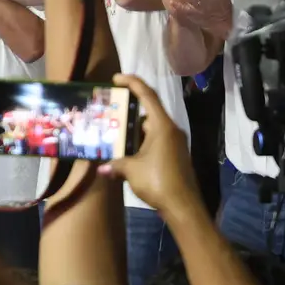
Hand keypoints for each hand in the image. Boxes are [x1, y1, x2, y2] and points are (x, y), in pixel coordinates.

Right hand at [98, 75, 200, 216]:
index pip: (147, 95)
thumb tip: (101, 168)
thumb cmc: (158, 181)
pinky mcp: (175, 154)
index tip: (116, 78)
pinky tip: (127, 148)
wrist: (183, 206)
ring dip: (134, 127)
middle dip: (129, 107)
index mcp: (162, 126)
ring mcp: (174, 142)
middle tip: (110, 107)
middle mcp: (170, 129)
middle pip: (149, 110)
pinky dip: (141, 138)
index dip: (132, 82)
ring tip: (114, 129)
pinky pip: (156, 138)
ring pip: (152, 126)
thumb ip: (115, 164)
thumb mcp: (131, 170)